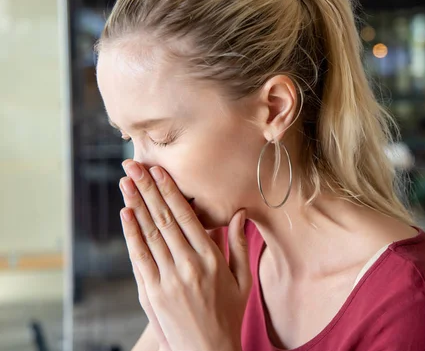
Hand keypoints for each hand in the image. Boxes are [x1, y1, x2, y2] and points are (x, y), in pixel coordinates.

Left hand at [119, 160, 250, 350]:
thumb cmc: (228, 315)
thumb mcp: (243, 280)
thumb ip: (240, 245)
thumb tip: (240, 213)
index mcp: (212, 259)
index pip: (186, 216)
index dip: (170, 191)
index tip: (159, 170)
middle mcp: (188, 265)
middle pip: (163, 219)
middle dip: (148, 188)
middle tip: (134, 165)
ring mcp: (167, 279)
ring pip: (149, 233)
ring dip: (136, 203)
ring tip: (127, 181)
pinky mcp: (151, 292)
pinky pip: (139, 256)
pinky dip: (131, 233)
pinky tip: (126, 213)